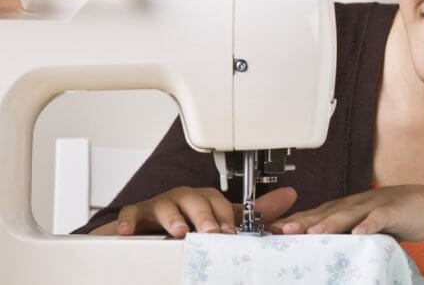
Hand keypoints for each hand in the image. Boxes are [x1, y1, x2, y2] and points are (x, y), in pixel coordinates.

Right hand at [88, 186, 296, 237]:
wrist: (150, 231)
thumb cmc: (189, 222)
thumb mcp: (222, 219)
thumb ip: (253, 212)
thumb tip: (289, 195)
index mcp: (206, 201)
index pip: (220, 202)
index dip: (227, 216)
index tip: (233, 232)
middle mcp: (184, 199)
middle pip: (195, 200)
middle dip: (204, 215)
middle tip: (212, 232)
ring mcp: (159, 205)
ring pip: (166, 204)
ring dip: (173, 218)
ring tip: (179, 232)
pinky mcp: (136, 214)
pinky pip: (132, 213)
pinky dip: (130, 221)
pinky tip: (131, 231)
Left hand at [271, 185, 423, 241]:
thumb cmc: (389, 217)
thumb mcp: (361, 226)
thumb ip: (341, 236)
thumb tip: (315, 255)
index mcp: (343, 209)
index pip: (315, 214)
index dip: (294, 221)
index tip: (273, 231)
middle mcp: (354, 205)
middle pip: (326, 212)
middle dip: (304, 221)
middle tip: (284, 231)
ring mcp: (373, 205)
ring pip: (348, 213)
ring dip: (330, 223)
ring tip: (314, 232)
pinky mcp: (393, 211)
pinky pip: (379, 217)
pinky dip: (369, 224)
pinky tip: (359, 233)